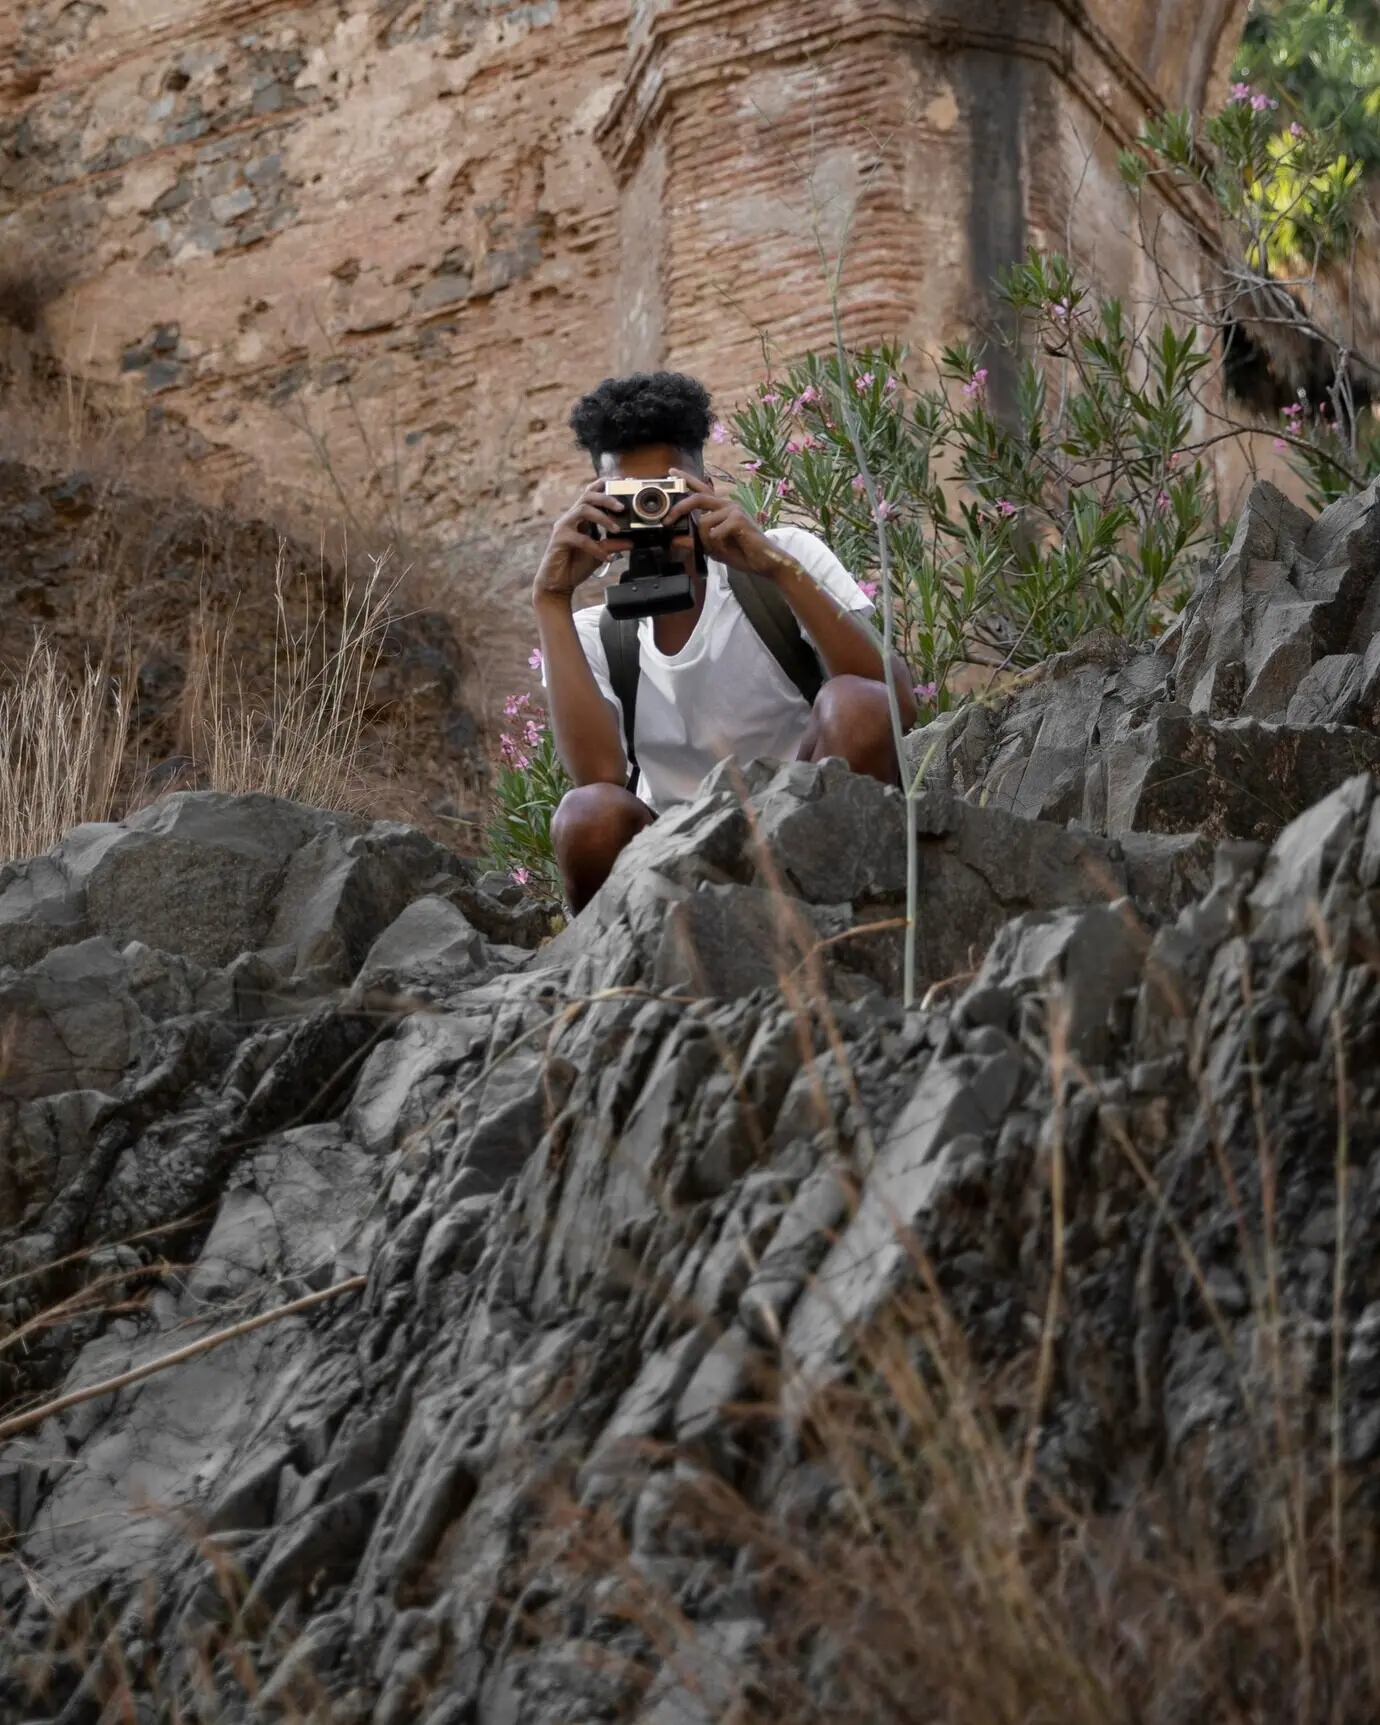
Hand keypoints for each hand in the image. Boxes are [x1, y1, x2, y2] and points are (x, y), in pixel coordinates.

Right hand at [533, 481, 633, 601]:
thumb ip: (613, 545)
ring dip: (603, 518)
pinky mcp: (560, 539)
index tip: (622, 482)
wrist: (558, 584)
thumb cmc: (575, 565)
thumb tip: (631, 541)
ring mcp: (564, 527)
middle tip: (622, 507)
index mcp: (580, 517)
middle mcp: (571, 518)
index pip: (591, 493)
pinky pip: (581, 538)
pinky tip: (606, 557)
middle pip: (587, 495)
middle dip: (606, 497)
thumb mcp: (600, 553)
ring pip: (583, 509)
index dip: (605, 484)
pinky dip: (596, 548)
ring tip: (616, 529)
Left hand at [663, 468, 795, 579]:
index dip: (686, 480)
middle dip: (680, 508)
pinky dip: (716, 543)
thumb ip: (696, 542)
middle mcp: (726, 505)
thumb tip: (675, 540)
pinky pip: (715, 531)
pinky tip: (729, 547)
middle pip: (698, 498)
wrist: (763, 561)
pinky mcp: (739, 519)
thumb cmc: (741, 552)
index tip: (671, 472)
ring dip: (705, 540)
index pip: (701, 490)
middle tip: (667, 521)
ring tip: (718, 549)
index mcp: (720, 508)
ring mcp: (734, 510)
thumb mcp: (712, 548)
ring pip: (704, 522)